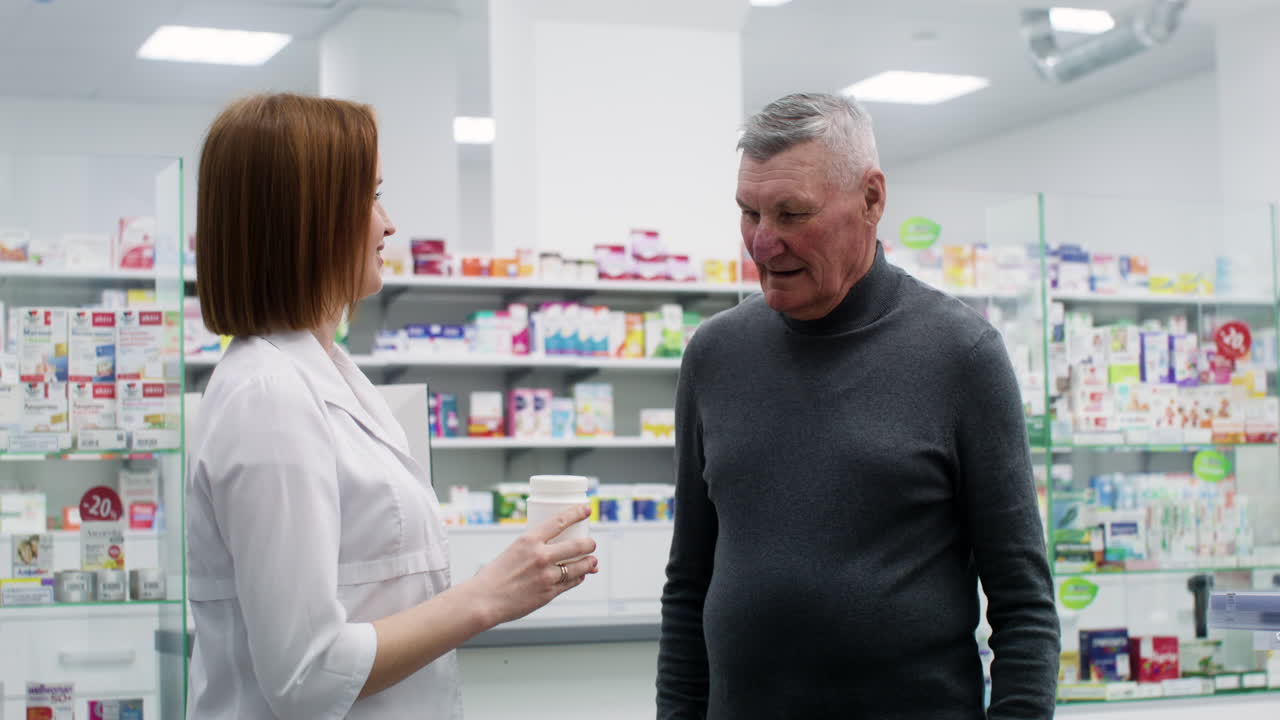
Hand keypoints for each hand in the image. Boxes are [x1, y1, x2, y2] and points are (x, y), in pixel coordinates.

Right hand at [464, 505, 598, 626]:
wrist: (484, 600)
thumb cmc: (494, 576)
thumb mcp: (513, 551)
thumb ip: (533, 549)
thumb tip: (554, 550)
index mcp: (529, 540)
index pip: (560, 521)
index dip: (576, 513)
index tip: (586, 509)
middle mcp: (541, 556)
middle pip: (577, 545)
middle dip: (590, 544)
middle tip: (591, 543)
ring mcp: (547, 576)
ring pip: (579, 566)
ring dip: (589, 563)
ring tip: (592, 561)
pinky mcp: (549, 593)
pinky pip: (571, 582)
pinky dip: (578, 577)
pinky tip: (580, 575)